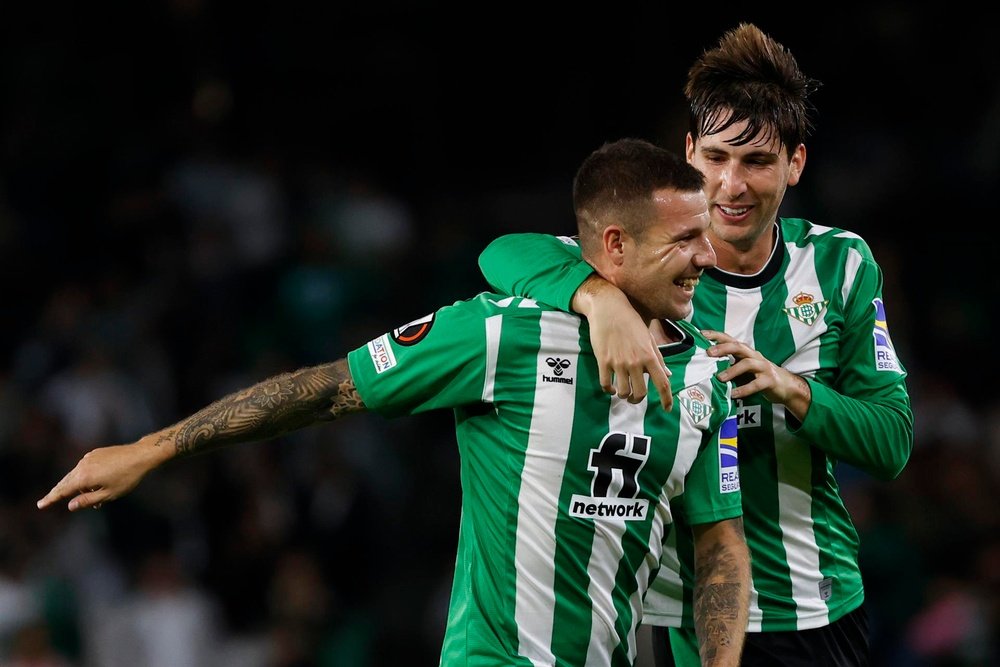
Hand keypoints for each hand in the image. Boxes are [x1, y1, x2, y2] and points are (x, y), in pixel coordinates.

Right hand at [36, 439, 166, 510]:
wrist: (140, 455)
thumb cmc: (127, 477)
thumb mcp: (108, 494)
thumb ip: (87, 500)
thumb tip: (70, 506)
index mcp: (84, 477)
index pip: (62, 491)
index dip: (51, 499)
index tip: (40, 505)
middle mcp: (82, 466)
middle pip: (66, 482)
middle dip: (59, 492)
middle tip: (49, 501)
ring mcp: (88, 458)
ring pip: (76, 475)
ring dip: (78, 486)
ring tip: (94, 499)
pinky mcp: (95, 453)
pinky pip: (85, 468)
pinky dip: (85, 477)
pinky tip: (97, 485)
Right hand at [573, 276, 671, 410]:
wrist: (609, 309)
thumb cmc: (631, 321)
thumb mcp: (648, 338)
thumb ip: (658, 358)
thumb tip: (667, 374)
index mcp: (649, 356)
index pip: (662, 383)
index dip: (666, 399)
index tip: (668, 409)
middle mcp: (635, 361)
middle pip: (640, 393)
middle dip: (638, 400)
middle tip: (635, 398)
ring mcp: (618, 362)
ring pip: (623, 392)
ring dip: (624, 396)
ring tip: (622, 392)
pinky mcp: (603, 361)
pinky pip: (605, 384)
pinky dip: (608, 390)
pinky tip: (610, 388)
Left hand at [702, 330, 810, 418]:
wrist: (785, 386)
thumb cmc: (758, 376)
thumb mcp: (743, 368)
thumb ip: (727, 365)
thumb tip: (704, 366)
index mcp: (746, 352)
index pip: (730, 339)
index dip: (716, 335)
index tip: (702, 334)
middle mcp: (754, 356)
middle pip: (739, 347)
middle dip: (723, 348)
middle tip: (709, 353)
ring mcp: (763, 367)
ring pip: (747, 364)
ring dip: (732, 370)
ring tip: (720, 378)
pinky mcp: (769, 380)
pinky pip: (756, 384)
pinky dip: (744, 389)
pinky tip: (734, 394)